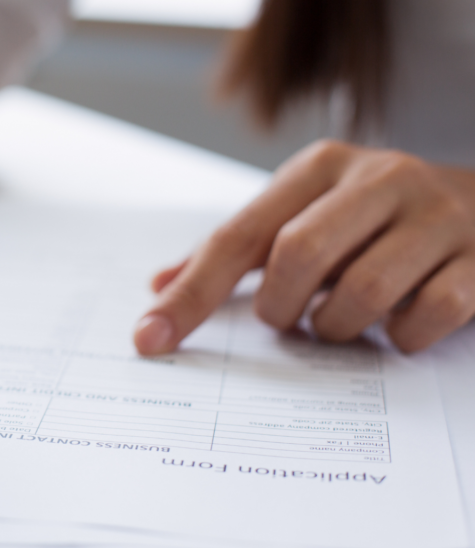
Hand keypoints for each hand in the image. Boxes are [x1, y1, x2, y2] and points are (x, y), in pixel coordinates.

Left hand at [134, 140, 474, 354]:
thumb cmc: (373, 220)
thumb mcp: (304, 215)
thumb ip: (236, 251)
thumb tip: (159, 286)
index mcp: (320, 167)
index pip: (237, 236)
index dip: (191, 293)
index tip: (150, 339)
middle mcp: (379, 178)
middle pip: (296, 256)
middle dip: (280, 307)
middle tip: (289, 318)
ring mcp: (437, 216)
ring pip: (362, 292)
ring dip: (337, 327)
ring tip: (341, 320)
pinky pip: (427, 315)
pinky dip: (401, 338)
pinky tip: (399, 326)